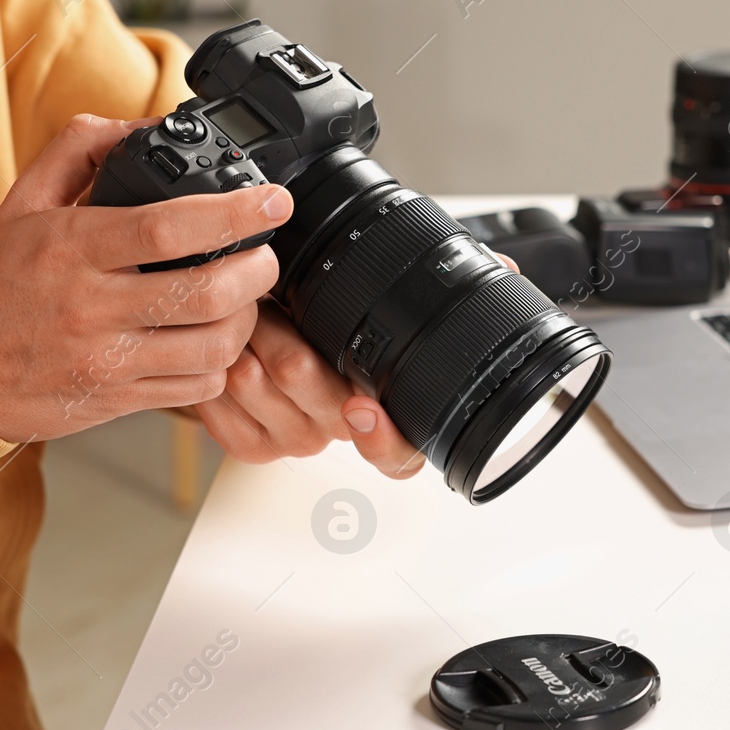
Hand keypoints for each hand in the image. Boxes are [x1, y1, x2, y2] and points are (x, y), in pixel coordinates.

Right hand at [0, 114, 290, 441]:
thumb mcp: (22, 202)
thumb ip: (82, 149)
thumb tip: (146, 124)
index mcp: (71, 247)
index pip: (168, 228)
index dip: (234, 213)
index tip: (273, 199)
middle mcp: (90, 306)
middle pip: (206, 292)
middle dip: (259, 270)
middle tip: (266, 252)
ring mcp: (106, 360)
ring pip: (213, 346)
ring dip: (248, 319)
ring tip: (244, 297)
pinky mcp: (118, 400)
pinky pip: (197, 386)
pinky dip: (221, 361)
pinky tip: (212, 339)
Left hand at [194, 252, 520, 478]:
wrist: (260, 329)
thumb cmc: (329, 315)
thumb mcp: (393, 293)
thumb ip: (454, 281)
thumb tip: (507, 273)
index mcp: (387, 413)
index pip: (402, 456)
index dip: (386, 438)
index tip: (364, 408)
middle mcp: (342, 431)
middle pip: (321, 407)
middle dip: (296, 355)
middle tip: (276, 314)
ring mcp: (295, 439)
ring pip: (271, 404)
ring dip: (255, 352)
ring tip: (248, 319)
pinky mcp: (249, 442)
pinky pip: (229, 421)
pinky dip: (222, 382)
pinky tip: (226, 353)